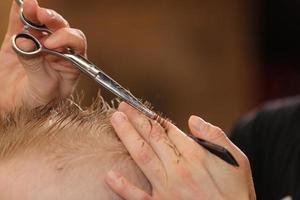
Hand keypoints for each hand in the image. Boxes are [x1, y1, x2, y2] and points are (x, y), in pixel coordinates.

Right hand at [0, 0, 86, 111]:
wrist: (14, 109)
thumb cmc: (36, 105)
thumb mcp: (41, 89)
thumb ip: (36, 66)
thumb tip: (27, 41)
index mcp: (71, 64)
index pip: (76, 45)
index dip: (66, 39)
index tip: (50, 43)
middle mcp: (58, 52)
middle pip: (61, 30)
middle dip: (53, 21)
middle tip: (41, 15)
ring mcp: (39, 45)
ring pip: (42, 25)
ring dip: (36, 14)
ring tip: (29, 7)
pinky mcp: (19, 42)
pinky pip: (20, 25)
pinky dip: (19, 14)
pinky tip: (20, 4)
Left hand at [106, 102, 255, 199]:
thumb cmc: (237, 191)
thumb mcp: (236, 159)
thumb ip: (215, 136)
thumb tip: (193, 120)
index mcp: (196, 155)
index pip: (168, 130)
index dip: (153, 117)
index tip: (141, 108)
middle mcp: (179, 168)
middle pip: (152, 137)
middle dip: (136, 119)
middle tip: (123, 106)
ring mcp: (168, 188)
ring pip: (142, 156)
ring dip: (127, 136)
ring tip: (116, 120)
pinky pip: (138, 196)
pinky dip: (123, 186)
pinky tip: (110, 175)